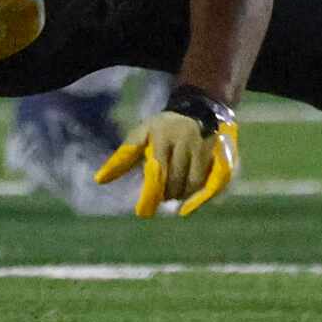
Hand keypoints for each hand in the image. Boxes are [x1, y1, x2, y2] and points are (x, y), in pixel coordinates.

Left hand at [95, 113, 239, 218]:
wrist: (198, 109)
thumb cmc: (162, 128)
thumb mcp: (140, 135)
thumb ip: (122, 158)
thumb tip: (99, 179)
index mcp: (161, 135)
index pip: (157, 171)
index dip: (151, 193)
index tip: (143, 212)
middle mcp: (185, 140)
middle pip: (176, 181)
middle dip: (167, 194)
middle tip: (161, 199)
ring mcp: (205, 148)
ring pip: (194, 184)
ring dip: (183, 196)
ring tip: (175, 194)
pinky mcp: (222, 157)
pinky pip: (213, 185)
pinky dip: (202, 199)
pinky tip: (191, 207)